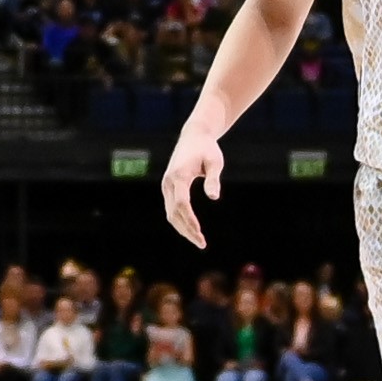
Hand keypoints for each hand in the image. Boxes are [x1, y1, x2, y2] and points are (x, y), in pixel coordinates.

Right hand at [161, 124, 226, 247]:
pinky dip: (180, 220)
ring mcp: (166, 185)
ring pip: (170, 213)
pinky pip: (171, 208)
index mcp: (179, 176)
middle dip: (187, 230)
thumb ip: (213, 179)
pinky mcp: (168, 186)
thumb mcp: (215, 162)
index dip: (190, 221)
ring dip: (182, 228)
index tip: (201, 234)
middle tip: (202, 244)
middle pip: (173, 212)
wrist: (194, 136)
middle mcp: (169, 182)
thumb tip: (214, 197)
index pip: (181, 204)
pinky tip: (191, 229)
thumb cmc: (207, 149)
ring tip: (199, 240)